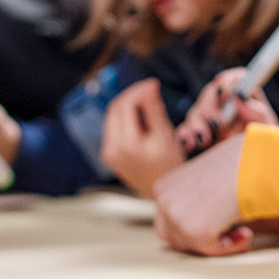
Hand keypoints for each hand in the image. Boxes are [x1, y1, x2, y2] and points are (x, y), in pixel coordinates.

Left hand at [101, 78, 184, 198]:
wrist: (164, 194)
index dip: (138, 90)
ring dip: (127, 105)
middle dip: (131, 95)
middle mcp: (112, 149)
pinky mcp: (109, 155)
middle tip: (150, 90)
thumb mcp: (166, 136)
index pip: (125, 104)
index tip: (154, 84)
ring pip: (112, 116)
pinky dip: (125, 118)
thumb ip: (155, 110)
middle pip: (115, 108)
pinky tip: (140, 119)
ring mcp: (108, 153)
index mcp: (126, 144)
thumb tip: (149, 86)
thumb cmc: (170, 166)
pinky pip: (113, 128)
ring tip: (147, 103)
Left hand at [152, 132, 253, 255]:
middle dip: (201, 241)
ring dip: (217, 244)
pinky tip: (245, 233)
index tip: (215, 228)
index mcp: (163, 187)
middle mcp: (164, 201)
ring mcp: (176, 215)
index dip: (191, 230)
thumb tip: (204, 229)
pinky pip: (210, 250)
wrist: (253, 163)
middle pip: (174, 238)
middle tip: (230, 235)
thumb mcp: (205, 181)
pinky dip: (230, 247)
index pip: (167, 222)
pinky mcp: (193, 230)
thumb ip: (195, 202)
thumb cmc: (236, 168)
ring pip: (192, 246)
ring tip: (241, 231)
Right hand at [174, 68, 276, 155]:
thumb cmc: (269, 152)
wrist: (258, 179)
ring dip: (196, 123)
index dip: (229, 82)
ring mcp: (212, 121)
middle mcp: (229, 106)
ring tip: (203, 140)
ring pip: (197, 111)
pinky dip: (185, 134)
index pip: (238, 79)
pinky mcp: (200, 135)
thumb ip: (258, 113)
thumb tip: (240, 96)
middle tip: (216, 125)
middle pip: (212, 93)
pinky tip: (189, 143)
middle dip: (209, 107)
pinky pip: (187, 129)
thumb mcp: (269, 133)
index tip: (225, 95)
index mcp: (250, 99)